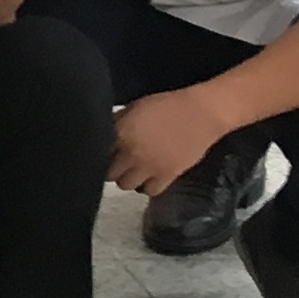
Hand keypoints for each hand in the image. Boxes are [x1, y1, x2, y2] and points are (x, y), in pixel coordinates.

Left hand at [109, 84, 230, 196]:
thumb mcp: (133, 107)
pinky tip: (148, 177)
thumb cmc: (166, 105)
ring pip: (125, 185)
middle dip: (111, 168)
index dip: (99, 153)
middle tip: (119, 162)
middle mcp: (132, 152)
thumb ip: (116, 123)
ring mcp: (150, 166)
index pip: (98, 152)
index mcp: (121, 132)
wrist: (200, 113)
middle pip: (109, 173)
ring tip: (134, 170)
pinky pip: (149, 191)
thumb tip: (102, 135)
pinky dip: (146, 187)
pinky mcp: (168, 176)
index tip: (106, 153)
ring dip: (127, 179)